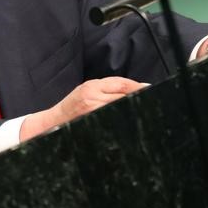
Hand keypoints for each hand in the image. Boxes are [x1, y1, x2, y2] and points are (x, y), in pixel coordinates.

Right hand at [20, 77, 147, 140]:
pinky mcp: (93, 122)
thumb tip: (134, 88)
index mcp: (92, 87)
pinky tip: (130, 120)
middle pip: (123, 96)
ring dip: (133, 108)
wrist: (54, 121)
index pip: (121, 84)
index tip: (149, 88)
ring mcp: (93, 112)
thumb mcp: (88, 89)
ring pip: (121, 107)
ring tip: (144, 109)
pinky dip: (123, 118)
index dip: (137, 86)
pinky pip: (114, 120)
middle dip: (138, 97)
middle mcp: (93, 98)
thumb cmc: (72, 105)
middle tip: (153, 99)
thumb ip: (108, 88)